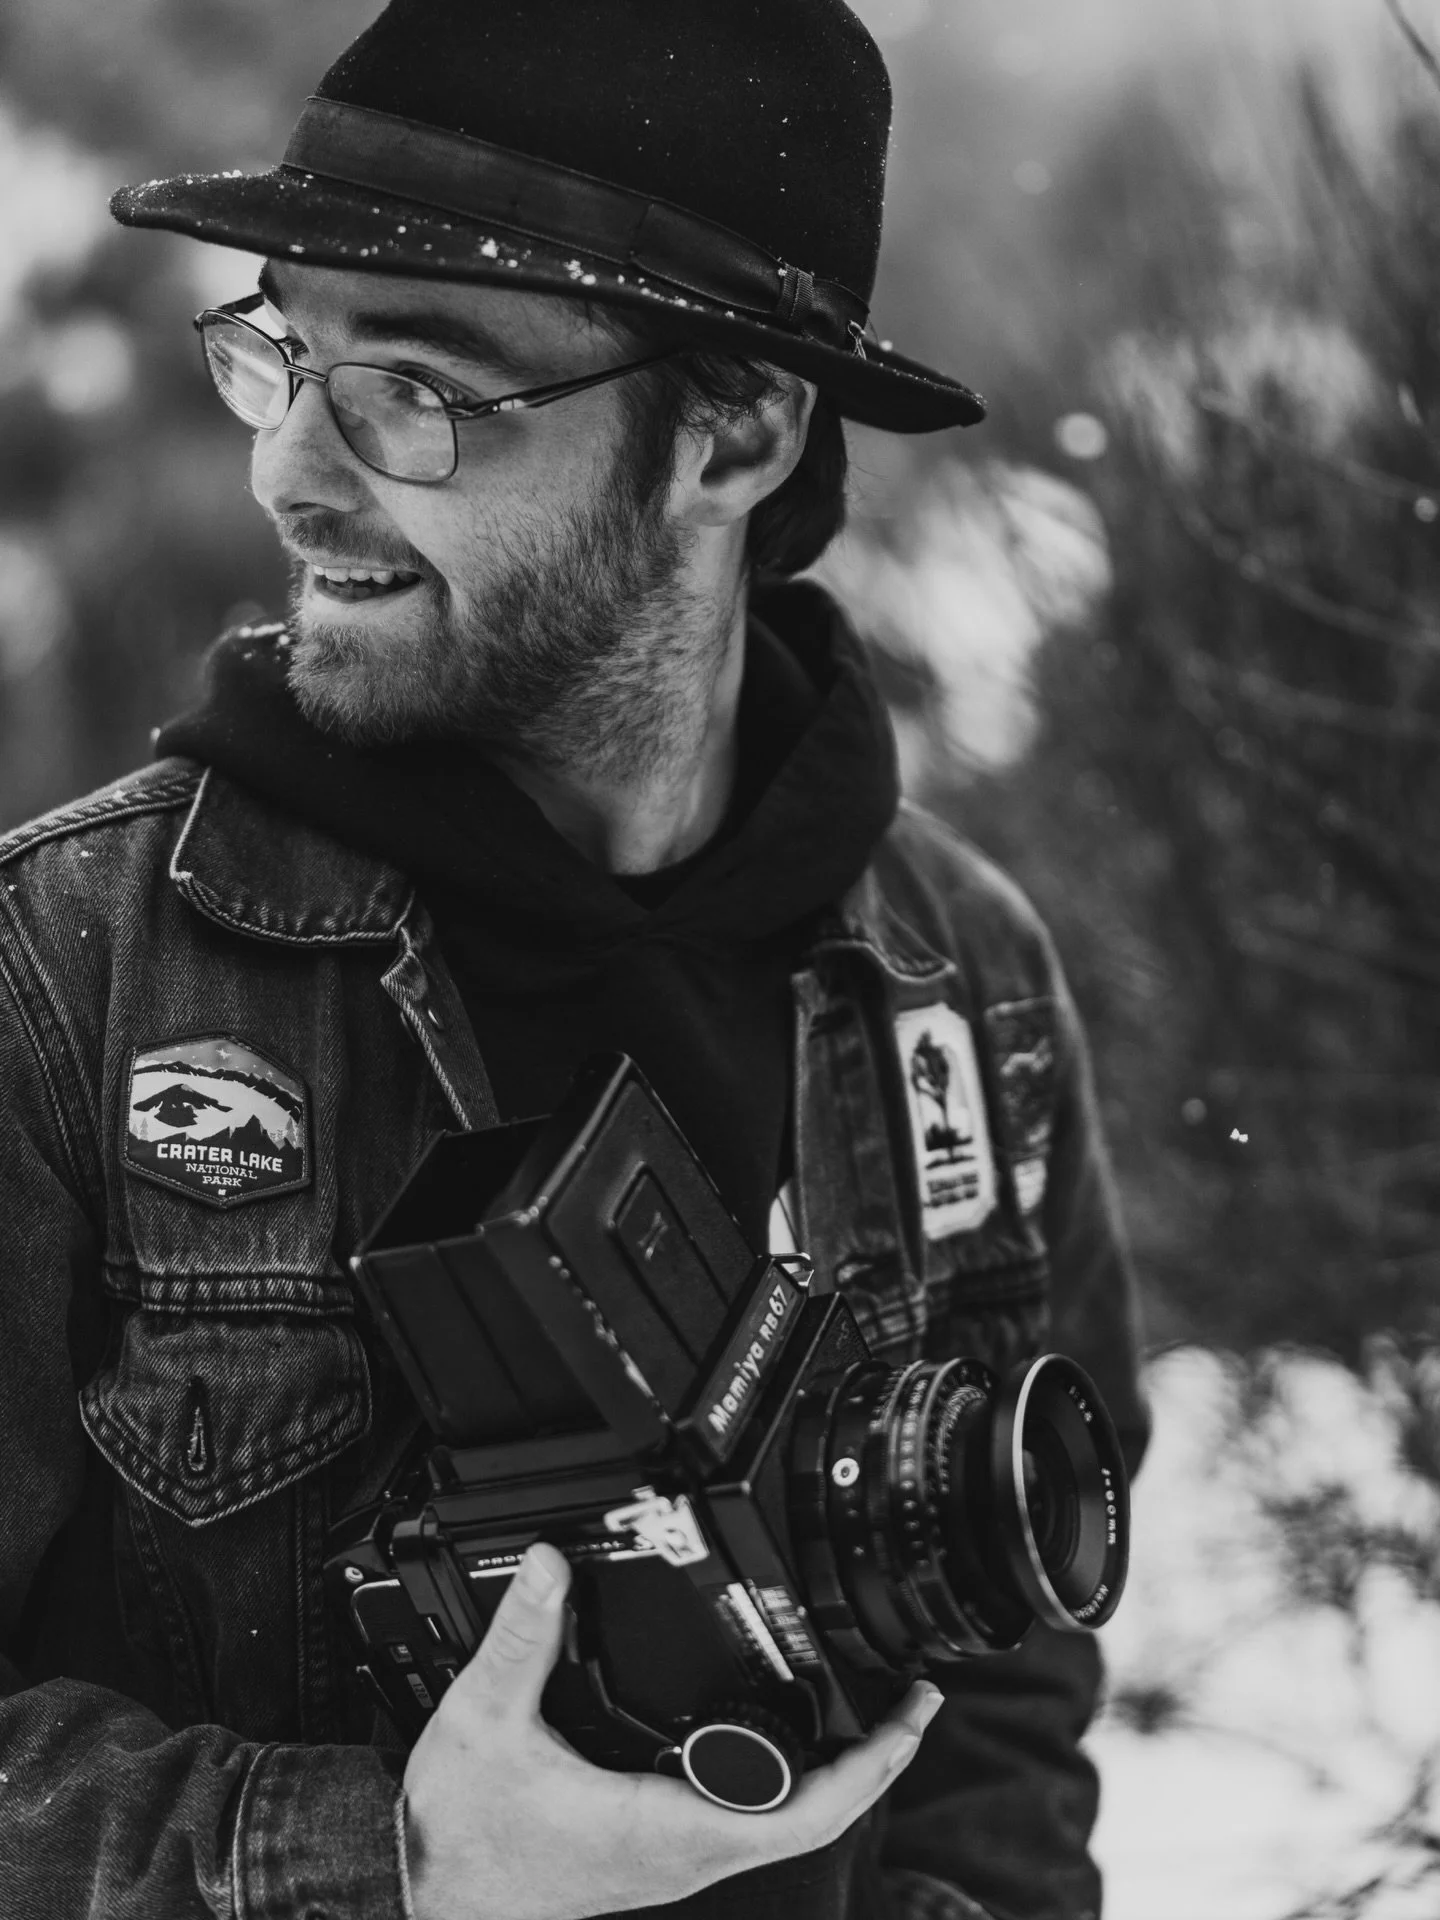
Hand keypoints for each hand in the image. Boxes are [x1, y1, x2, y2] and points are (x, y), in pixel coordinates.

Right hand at [401, 1543, 942, 1919]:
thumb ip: (519, 1640)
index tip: (907, 1713)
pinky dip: (785, 1777)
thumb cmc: (458, 1838)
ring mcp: (674, 1853)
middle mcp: (685, 1850)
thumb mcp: (482, 1724)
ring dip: (834, 1770)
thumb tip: (549, 1566)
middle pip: (814, 1816)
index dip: (869, 1765)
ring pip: (783, 1822)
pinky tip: (779, 1735)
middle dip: (873, 1759)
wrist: (421, 1896)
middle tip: (911, 1696)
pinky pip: (747, 1818)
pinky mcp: (655, 1845)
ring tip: (867, 1709)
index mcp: (667, 1828)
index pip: (804, 1812)